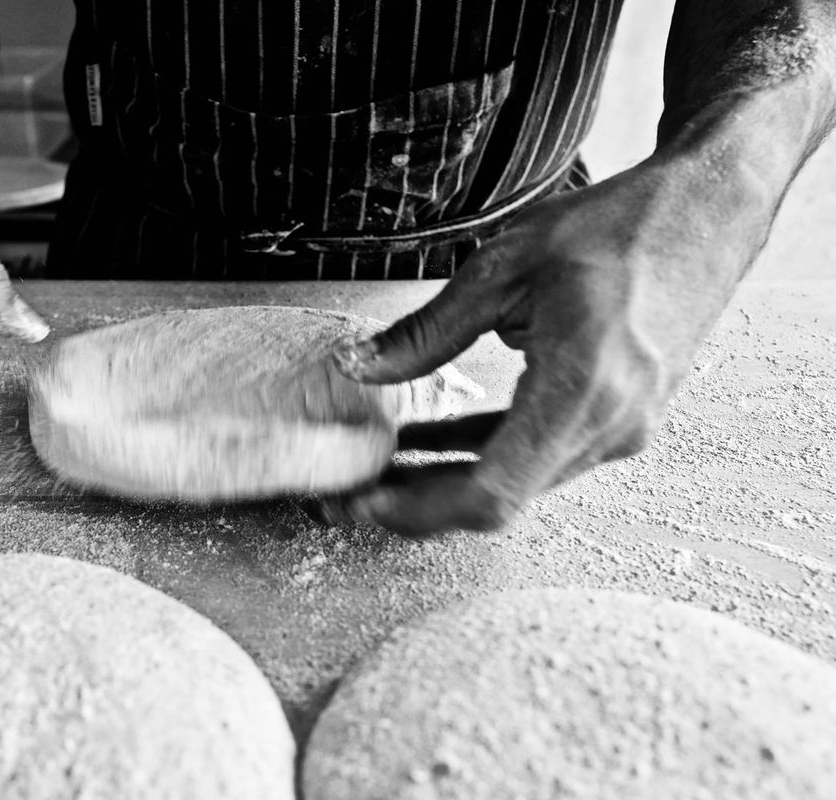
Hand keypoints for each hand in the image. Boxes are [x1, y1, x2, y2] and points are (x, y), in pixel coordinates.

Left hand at [323, 158, 753, 535]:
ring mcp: (621, 429)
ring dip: (449, 477)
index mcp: (581, 386)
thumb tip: (360, 368)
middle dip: (421, 501)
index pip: (492, 492)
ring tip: (383, 464)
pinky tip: (432, 439)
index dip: (421, 511)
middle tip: (357, 489)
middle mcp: (609, 424)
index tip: (368, 502)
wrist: (710, 214)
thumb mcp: (505, 267)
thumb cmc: (621, 227)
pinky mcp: (620, 420)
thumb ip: (428, 331)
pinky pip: (539, 453)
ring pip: (517, 479)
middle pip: (499, 498)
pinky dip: (484, 451)